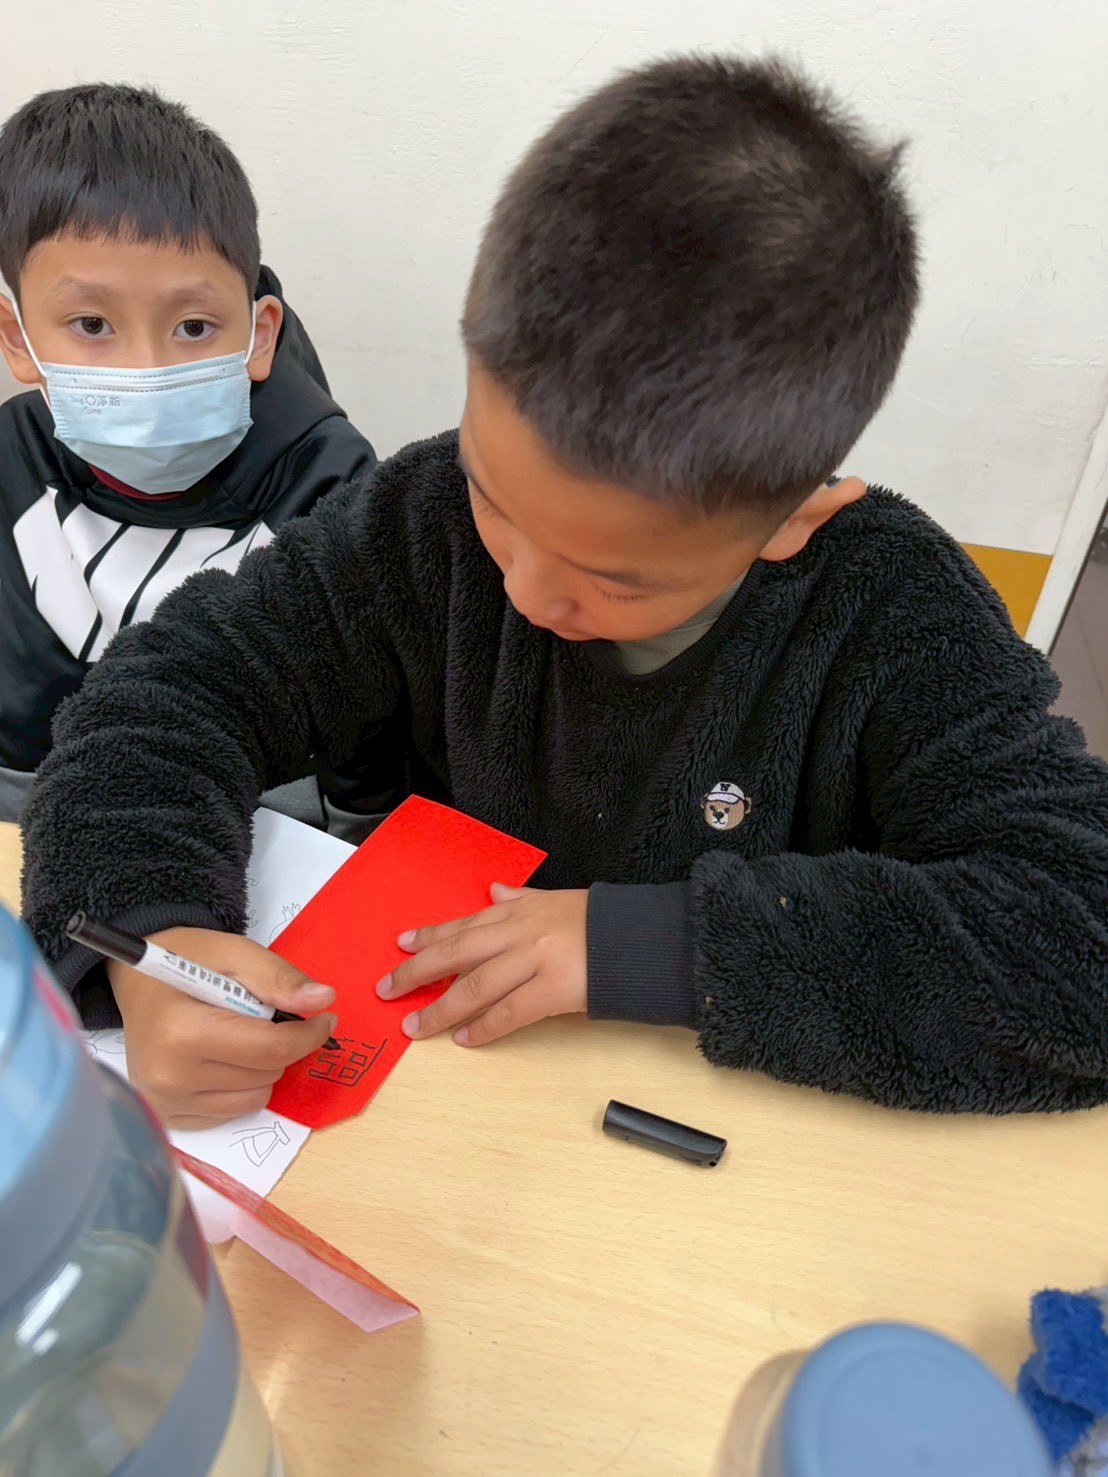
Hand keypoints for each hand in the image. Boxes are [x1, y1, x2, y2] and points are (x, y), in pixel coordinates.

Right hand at [108, 927, 336, 1128]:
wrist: (138, 980)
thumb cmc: (188, 961)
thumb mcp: (236, 954)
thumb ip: (279, 978)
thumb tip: (323, 1000)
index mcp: (182, 1032)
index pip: (270, 1050)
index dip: (309, 1035)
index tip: (326, 1018)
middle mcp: (169, 1076)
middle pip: (266, 1073)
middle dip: (279, 1044)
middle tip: (261, 1015)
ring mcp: (166, 1102)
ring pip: (256, 1096)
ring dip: (262, 1066)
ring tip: (236, 1033)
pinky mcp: (168, 1115)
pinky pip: (233, 1110)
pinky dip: (241, 1084)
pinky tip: (220, 1056)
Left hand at [378, 884, 587, 1045]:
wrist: (640, 939)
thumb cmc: (599, 922)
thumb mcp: (556, 900)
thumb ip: (522, 898)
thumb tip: (494, 890)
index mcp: (519, 911)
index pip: (464, 924)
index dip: (429, 936)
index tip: (401, 946)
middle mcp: (520, 933)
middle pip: (457, 953)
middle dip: (418, 972)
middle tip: (388, 989)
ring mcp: (535, 961)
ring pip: (476, 987)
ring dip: (441, 1009)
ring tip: (416, 1027)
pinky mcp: (553, 991)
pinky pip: (510, 1013)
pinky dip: (484, 1028)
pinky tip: (465, 1040)